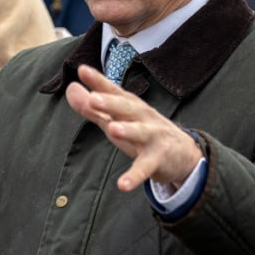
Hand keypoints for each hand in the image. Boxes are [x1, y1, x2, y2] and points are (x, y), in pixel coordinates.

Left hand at [65, 65, 201, 191]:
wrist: (183, 153)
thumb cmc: (143, 131)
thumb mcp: (117, 119)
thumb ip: (93, 107)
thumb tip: (71, 88)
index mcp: (130, 106)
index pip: (113, 91)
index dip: (98, 81)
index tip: (82, 70)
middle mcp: (142, 117)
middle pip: (126, 108)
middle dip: (110, 102)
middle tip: (93, 98)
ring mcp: (152, 136)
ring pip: (140, 132)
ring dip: (128, 130)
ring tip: (113, 129)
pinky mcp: (158, 159)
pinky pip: (145, 168)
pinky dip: (135, 176)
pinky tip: (123, 185)